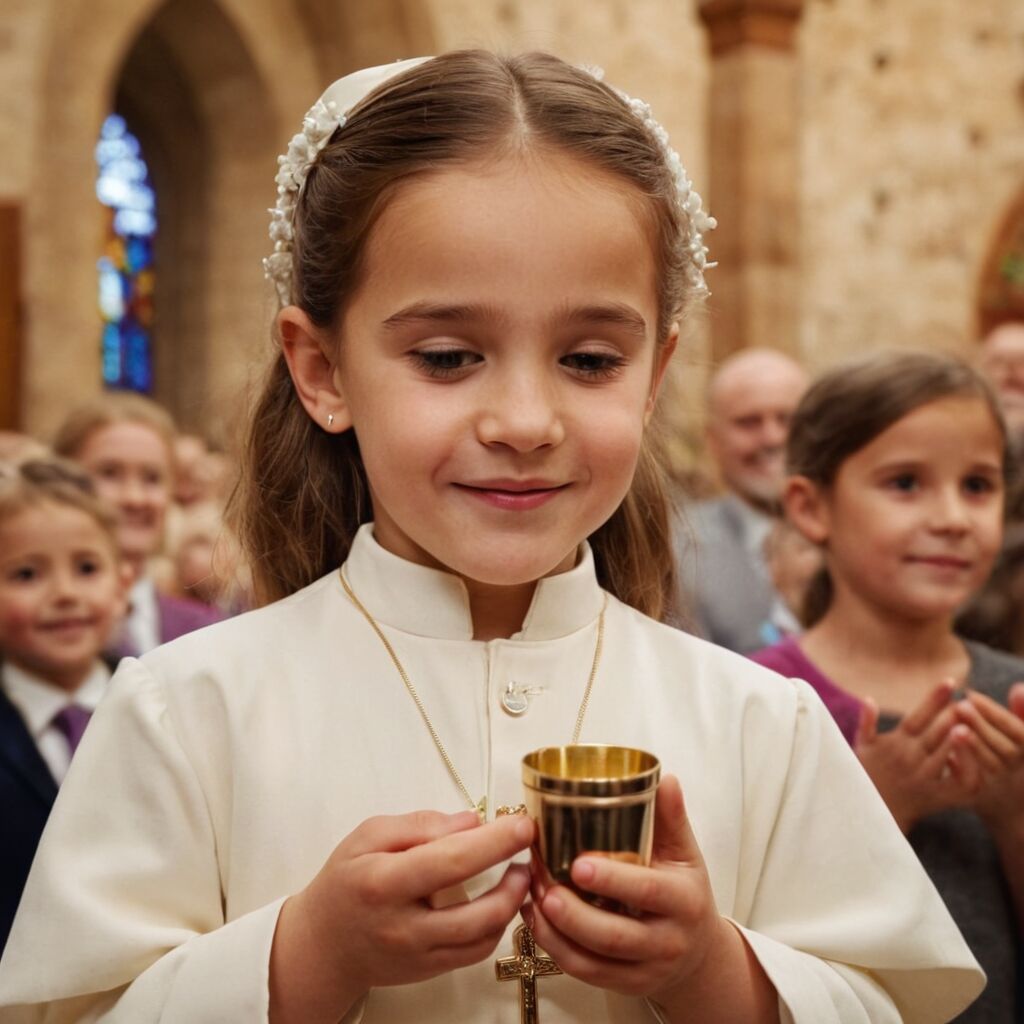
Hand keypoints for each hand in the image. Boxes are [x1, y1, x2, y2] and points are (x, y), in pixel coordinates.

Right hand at [270, 809, 533, 1022]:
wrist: (323, 944)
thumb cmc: (346, 881)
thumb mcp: (369, 835)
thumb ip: (419, 825)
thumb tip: (471, 822)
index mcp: (384, 882)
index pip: (451, 861)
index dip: (495, 842)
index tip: (523, 824)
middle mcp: (403, 925)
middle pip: (477, 911)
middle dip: (515, 880)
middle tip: (528, 851)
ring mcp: (418, 954)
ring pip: (483, 937)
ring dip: (512, 904)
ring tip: (519, 874)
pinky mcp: (429, 970)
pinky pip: (475, 952)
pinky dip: (496, 926)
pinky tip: (500, 901)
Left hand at [525, 776, 776, 1021]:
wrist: (699, 954)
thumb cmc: (684, 893)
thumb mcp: (684, 854)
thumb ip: (671, 817)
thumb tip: (665, 779)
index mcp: (683, 901)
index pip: (648, 891)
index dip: (613, 879)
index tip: (578, 863)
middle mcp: (667, 941)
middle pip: (615, 936)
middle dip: (574, 914)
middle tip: (543, 886)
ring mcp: (645, 969)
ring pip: (594, 961)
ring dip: (556, 932)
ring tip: (531, 900)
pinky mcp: (624, 985)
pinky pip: (585, 973)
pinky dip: (555, 948)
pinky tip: (536, 919)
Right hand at [853, 680, 981, 831]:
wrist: (869, 813)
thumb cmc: (865, 774)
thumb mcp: (861, 747)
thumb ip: (867, 722)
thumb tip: (868, 698)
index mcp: (895, 743)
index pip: (918, 716)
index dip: (934, 698)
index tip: (950, 682)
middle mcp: (909, 758)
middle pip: (937, 732)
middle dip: (952, 716)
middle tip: (968, 702)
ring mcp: (923, 777)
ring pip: (947, 754)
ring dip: (961, 738)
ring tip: (973, 722)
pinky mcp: (934, 797)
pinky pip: (956, 782)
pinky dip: (966, 769)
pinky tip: (974, 755)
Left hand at [952, 683, 1023, 828]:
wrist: (1002, 798)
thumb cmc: (1006, 752)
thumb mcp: (1019, 734)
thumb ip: (1021, 712)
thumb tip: (1018, 687)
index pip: (1018, 731)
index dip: (995, 712)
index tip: (971, 694)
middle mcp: (1017, 768)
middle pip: (1004, 748)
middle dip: (982, 725)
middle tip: (960, 706)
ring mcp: (1000, 783)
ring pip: (989, 764)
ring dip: (971, 745)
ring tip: (954, 727)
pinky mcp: (981, 795)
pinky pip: (972, 782)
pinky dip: (960, 765)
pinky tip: (945, 750)